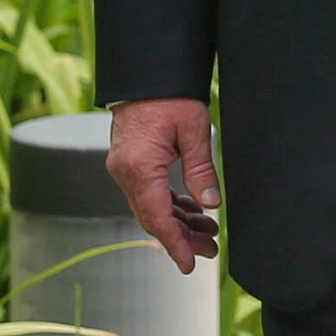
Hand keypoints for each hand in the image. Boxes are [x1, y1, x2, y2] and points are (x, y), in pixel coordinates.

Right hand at [107, 97, 221, 272]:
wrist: (146, 72)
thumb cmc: (170, 96)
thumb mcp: (195, 131)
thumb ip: (201, 170)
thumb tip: (211, 205)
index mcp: (139, 168)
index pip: (158, 218)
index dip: (175, 244)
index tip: (191, 263)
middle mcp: (125, 173)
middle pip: (154, 217)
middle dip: (182, 237)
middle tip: (212, 248)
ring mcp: (124, 168)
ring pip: (151, 207)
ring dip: (179, 221)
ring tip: (209, 231)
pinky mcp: (130, 163)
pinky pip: (149, 193)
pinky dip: (170, 204)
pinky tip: (193, 209)